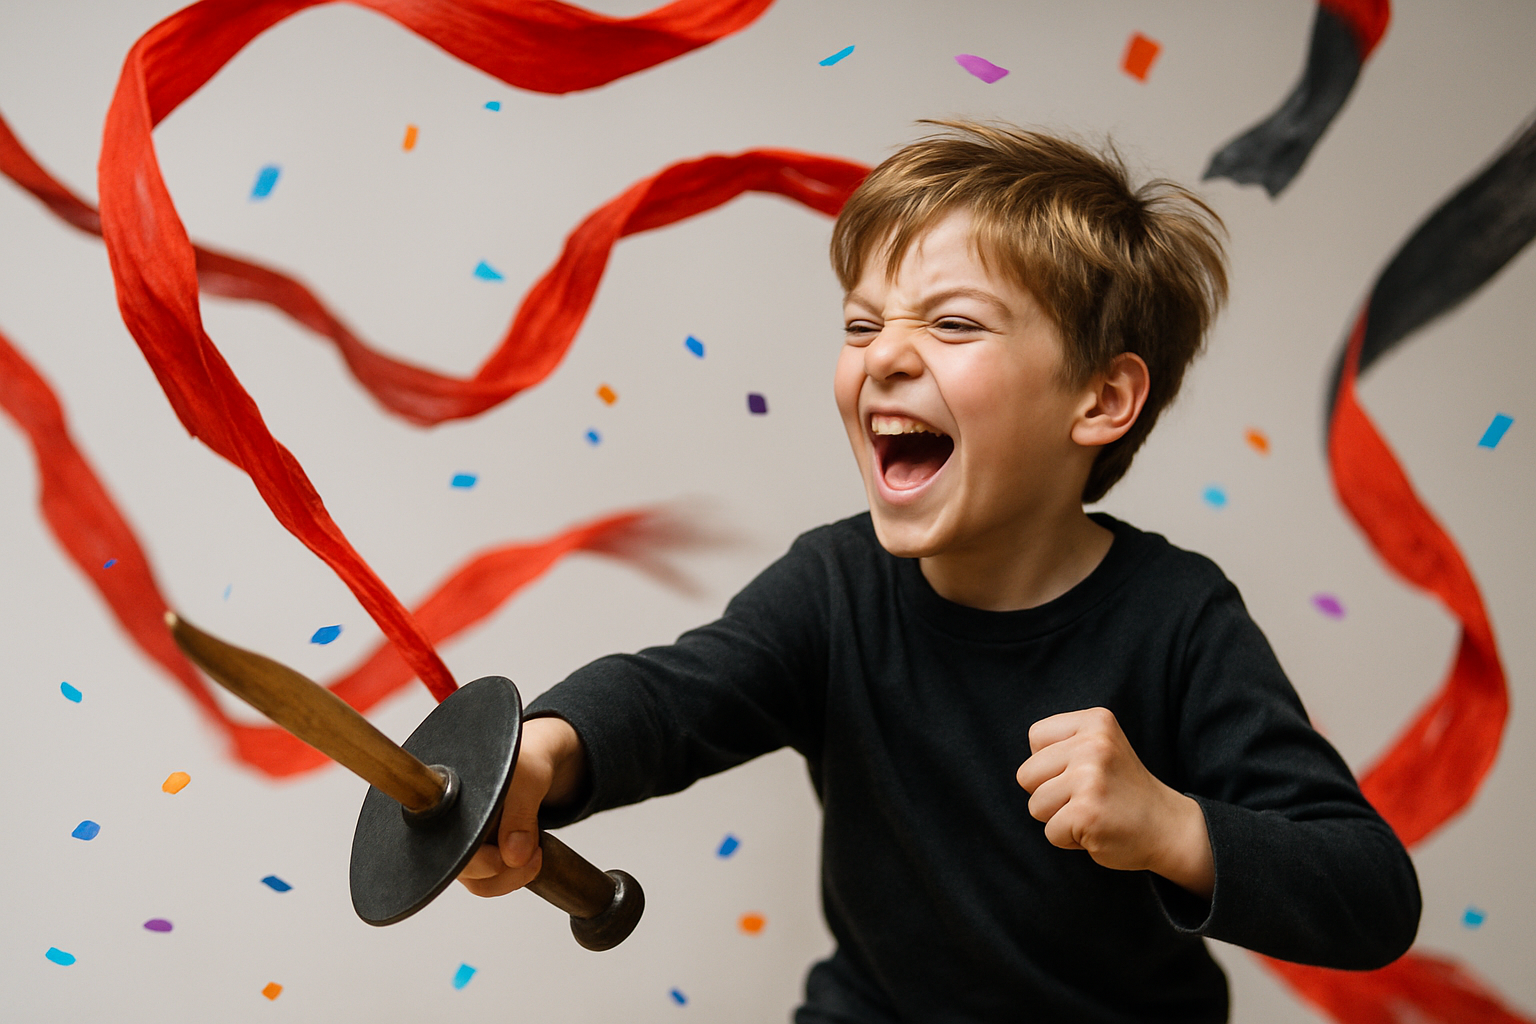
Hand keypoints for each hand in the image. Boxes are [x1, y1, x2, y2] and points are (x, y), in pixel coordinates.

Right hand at [457, 716, 587, 897]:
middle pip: (463, 871)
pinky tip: (526, 851)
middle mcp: (447, 824)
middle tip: (531, 852)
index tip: (503, 858)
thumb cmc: (525, 761)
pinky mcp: (477, 853)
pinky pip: (490, 880)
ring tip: (533, 849)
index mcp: (447, 798)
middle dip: (503, 870)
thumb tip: (514, 857)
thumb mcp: (531, 780)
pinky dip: (512, 874)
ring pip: (478, 882)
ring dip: (511, 874)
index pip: (446, 845)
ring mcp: (461, 842)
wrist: (535, 760)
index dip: (475, 859)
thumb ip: (521, 817)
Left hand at [1016, 707, 1212, 897]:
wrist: (1169, 828)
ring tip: (1092, 812)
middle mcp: (1093, 744)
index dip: (1050, 763)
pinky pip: (1051, 832)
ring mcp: (1090, 778)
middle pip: (1027, 774)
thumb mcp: (1101, 746)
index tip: (1081, 771)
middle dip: (1049, 793)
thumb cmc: (1123, 790)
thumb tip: (1023, 767)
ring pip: (1035, 805)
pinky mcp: (1086, 812)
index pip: (1035, 737)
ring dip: (1059, 818)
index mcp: (1096, 721)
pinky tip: (1098, 829)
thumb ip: (1064, 744)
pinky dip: (1070, 840)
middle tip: (1087, 797)